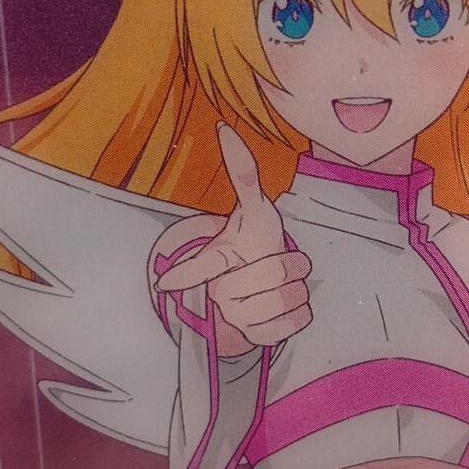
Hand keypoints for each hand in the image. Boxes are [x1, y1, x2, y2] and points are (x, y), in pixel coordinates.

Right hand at [155, 125, 311, 352]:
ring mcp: (238, 317)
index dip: (187, 274)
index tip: (165, 284)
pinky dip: (302, 311)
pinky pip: (295, 323)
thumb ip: (242, 172)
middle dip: (292, 262)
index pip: (201, 265)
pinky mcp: (258, 339)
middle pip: (275, 275)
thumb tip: (224, 129)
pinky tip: (291, 305)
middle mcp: (221, 291)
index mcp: (219, 258)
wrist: (263, 284)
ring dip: (300, 287)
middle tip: (287, 261)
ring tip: (288, 282)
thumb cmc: (254, 242)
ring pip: (289, 299)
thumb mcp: (254, 208)